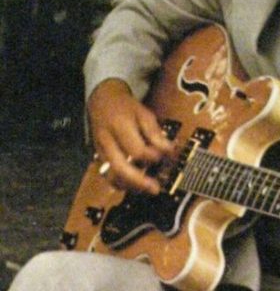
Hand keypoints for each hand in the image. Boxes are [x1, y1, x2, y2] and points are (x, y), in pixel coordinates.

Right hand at [88, 79, 173, 193]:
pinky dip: (123, 184)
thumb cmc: (125, 108)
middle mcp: (107, 141)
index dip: (153, 156)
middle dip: (139, 181)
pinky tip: (136, 186)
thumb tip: (169, 150)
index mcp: (119, 126)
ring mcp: (101, 152)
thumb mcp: (144, 113)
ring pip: (112, 177)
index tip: (166, 156)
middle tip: (156, 189)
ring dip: (131, 186)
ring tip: (148, 189)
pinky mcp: (99, 158)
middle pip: (120, 168)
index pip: (137, 150)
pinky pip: (109, 177)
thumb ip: (155, 133)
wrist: (102, 101)